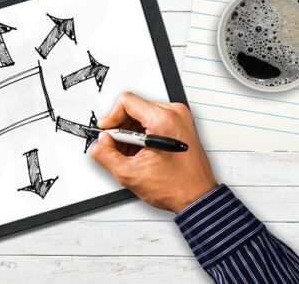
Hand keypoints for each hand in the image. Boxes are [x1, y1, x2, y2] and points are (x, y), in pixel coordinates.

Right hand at [89, 92, 216, 212]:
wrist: (197, 197)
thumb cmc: (176, 187)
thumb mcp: (130, 174)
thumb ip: (106, 154)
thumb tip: (100, 143)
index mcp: (163, 120)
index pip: (127, 101)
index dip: (111, 117)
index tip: (108, 132)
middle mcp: (175, 114)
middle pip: (135, 108)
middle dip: (122, 129)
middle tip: (119, 149)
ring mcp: (181, 119)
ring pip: (144, 115)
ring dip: (133, 134)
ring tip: (133, 155)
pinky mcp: (182, 126)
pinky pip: (156, 122)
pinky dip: (145, 135)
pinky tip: (143, 153)